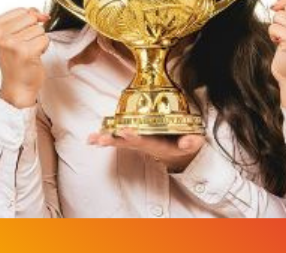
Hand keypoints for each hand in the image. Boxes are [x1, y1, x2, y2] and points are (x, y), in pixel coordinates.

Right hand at [0, 7, 50, 107]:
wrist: (17, 85)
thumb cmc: (16, 60)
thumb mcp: (14, 33)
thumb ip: (27, 17)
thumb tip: (43, 15)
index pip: (22, 10)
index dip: (28, 22)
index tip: (19, 37)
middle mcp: (0, 34)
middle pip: (32, 17)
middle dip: (33, 31)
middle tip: (24, 46)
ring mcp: (12, 43)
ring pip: (40, 29)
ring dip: (38, 41)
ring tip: (28, 51)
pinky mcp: (26, 52)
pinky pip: (45, 39)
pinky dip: (43, 48)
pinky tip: (33, 57)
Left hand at [87, 129, 205, 172]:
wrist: (181, 154)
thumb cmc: (186, 144)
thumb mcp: (194, 144)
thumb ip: (192, 142)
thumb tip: (188, 142)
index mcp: (161, 146)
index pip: (147, 142)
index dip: (136, 138)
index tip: (126, 132)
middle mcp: (147, 146)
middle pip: (129, 144)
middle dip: (115, 141)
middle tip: (102, 139)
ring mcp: (139, 143)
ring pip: (121, 142)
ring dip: (107, 140)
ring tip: (93, 139)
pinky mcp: (134, 140)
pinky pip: (118, 139)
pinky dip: (105, 138)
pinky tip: (91, 139)